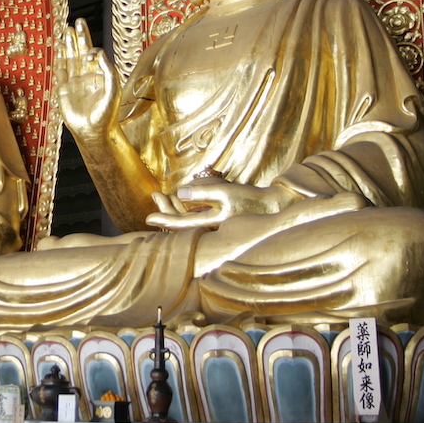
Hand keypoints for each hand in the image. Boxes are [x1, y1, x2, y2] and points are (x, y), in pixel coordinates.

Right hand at [56, 18, 119, 139]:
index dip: (91, 48)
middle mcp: (87, 76)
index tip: (91, 54)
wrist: (94, 131)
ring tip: (67, 30)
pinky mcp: (64, 90)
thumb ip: (108, 69)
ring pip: (71, 59)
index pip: (95, 55)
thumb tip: (98, 52)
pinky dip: (59, 59)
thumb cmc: (107, 113)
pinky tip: (59, 48)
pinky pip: (60, 71)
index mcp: (100, 75)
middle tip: (78, 21)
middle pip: (82, 52)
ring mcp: (75, 82)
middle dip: (80, 37)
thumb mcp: (113, 89)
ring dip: (69, 45)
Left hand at [146, 180, 298, 230]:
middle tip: (155, 196)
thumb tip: (179, 192)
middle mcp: (211, 230)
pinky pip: (199, 216)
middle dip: (168, 209)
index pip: (181, 224)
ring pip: (190, 219)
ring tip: (163, 195)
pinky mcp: (221, 221)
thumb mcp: (226, 193)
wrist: (275, 207)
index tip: (148, 216)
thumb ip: (202, 192)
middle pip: (183, 222)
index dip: (164, 219)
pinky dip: (189, 207)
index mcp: (210, 226)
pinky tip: (183, 197)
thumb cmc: (251, 199)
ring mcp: (216, 226)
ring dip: (176, 207)